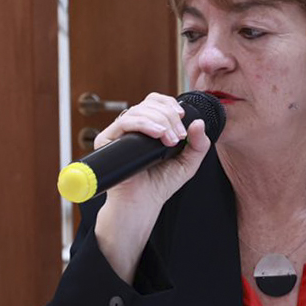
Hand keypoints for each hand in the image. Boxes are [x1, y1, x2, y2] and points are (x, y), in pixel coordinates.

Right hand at [93, 92, 211, 211]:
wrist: (142, 204)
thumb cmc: (160, 185)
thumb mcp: (188, 163)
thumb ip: (198, 144)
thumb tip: (198, 122)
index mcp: (149, 127)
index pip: (155, 102)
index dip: (169, 104)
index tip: (182, 116)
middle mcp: (133, 127)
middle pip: (149, 104)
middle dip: (169, 116)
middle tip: (178, 136)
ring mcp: (119, 133)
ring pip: (138, 110)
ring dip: (159, 120)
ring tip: (170, 140)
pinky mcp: (107, 140)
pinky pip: (124, 122)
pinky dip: (144, 124)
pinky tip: (157, 134)